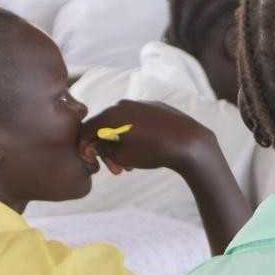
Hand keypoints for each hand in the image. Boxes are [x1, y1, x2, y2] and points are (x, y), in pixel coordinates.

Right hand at [82, 99, 217, 175]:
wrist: (188, 142)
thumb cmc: (152, 151)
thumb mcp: (121, 156)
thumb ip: (102, 150)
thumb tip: (94, 145)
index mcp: (110, 115)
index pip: (86, 130)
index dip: (86, 149)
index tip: (93, 163)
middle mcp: (122, 105)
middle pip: (104, 128)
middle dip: (107, 151)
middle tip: (116, 170)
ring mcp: (139, 104)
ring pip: (121, 125)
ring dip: (120, 145)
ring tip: (130, 165)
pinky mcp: (154, 107)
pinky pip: (136, 121)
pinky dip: (134, 136)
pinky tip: (144, 150)